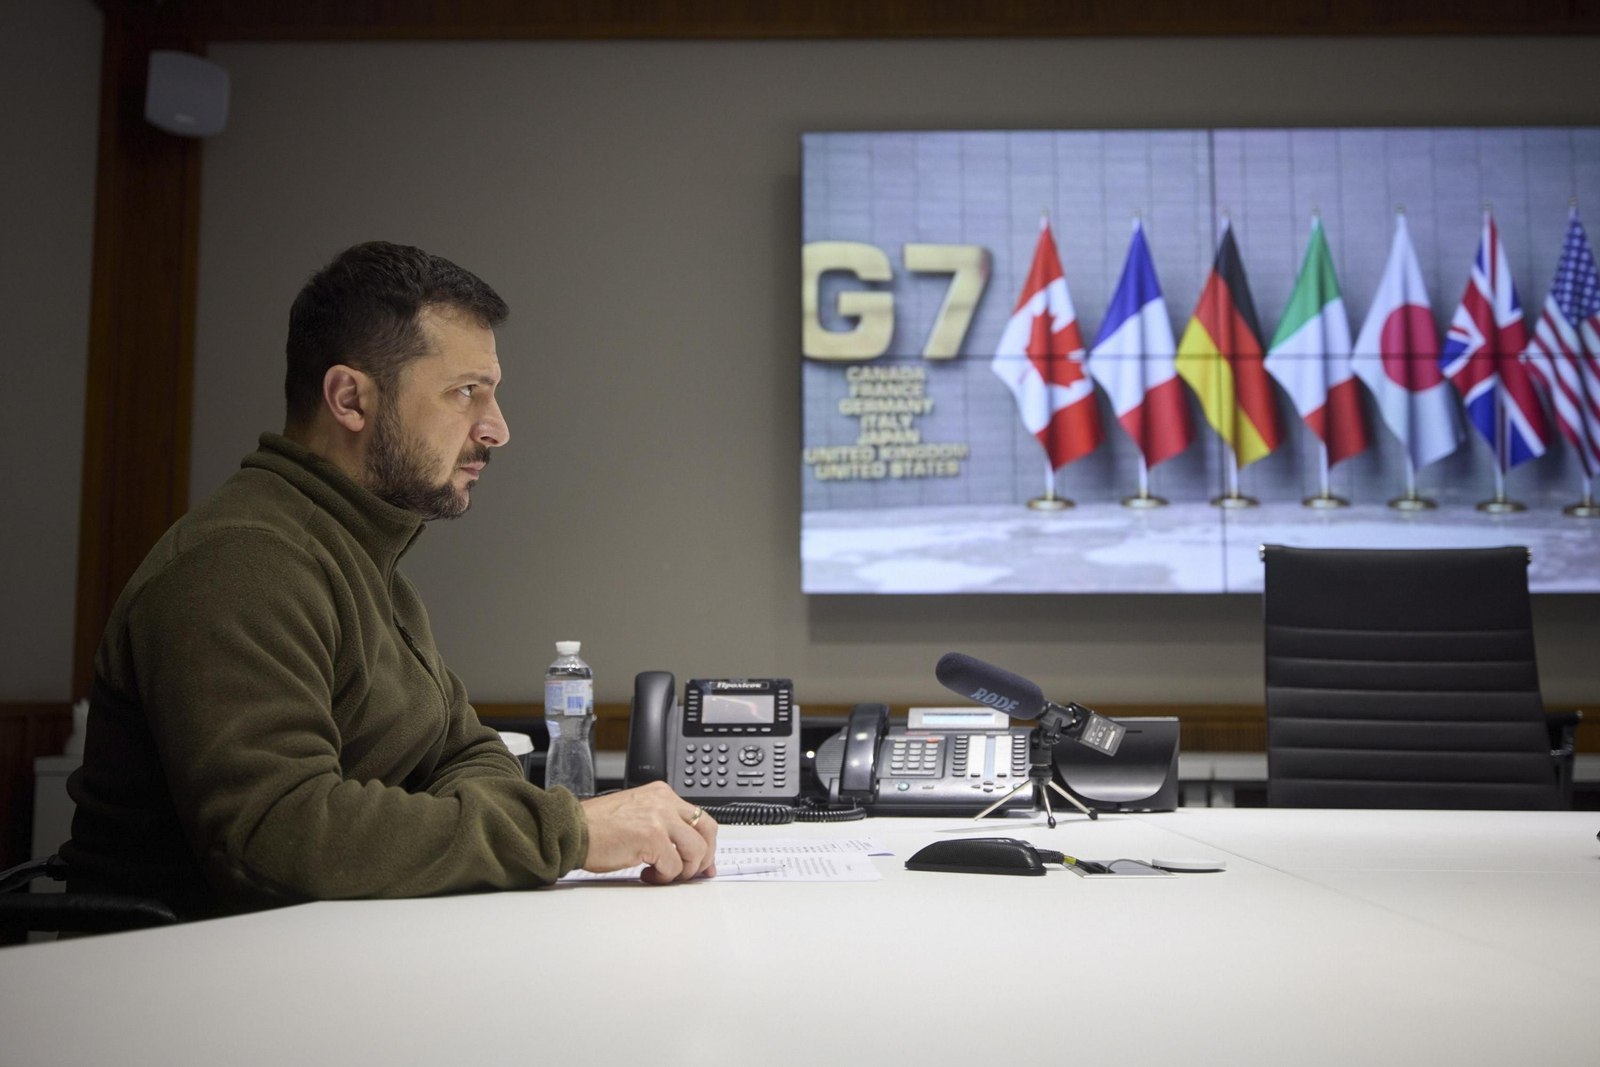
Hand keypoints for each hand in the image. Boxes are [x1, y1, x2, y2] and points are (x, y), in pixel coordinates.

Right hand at [579, 781, 718, 883]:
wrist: (573, 830)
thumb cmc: (597, 827)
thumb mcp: (637, 814)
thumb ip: (662, 824)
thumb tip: (685, 850)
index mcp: (661, 794)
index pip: (699, 817)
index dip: (706, 842)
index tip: (704, 861)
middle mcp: (664, 802)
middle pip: (707, 830)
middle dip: (704, 856)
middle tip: (694, 873)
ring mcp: (660, 818)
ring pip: (695, 851)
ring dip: (683, 870)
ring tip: (662, 873)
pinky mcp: (652, 838)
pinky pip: (674, 867)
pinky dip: (663, 877)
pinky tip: (646, 874)